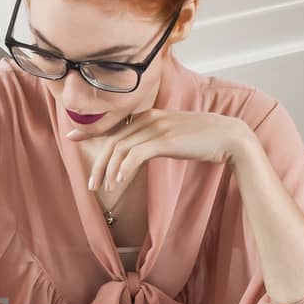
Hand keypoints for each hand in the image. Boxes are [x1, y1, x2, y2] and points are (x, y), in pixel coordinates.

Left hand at [69, 109, 257, 193]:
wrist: (230, 136)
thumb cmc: (205, 138)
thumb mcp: (176, 134)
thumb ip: (157, 137)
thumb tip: (143, 149)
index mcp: (150, 115)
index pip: (115, 124)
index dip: (92, 131)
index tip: (73, 137)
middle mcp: (150, 118)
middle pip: (113, 139)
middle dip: (98, 162)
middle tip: (90, 183)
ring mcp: (157, 128)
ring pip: (120, 148)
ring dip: (108, 170)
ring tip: (101, 189)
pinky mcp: (165, 140)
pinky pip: (135, 156)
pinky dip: (123, 169)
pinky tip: (118, 183)